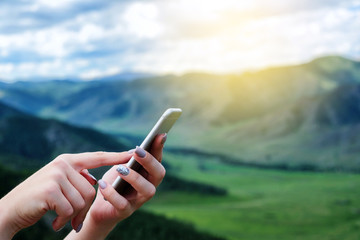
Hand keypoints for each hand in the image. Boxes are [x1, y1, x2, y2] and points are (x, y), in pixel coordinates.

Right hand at [0, 151, 131, 238]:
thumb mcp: (59, 184)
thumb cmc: (38, 200)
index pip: (97, 157)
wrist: (9, 212)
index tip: (133, 153)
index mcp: (67, 161)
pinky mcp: (51, 189)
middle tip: (69, 218)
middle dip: (83, 208)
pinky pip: (71, 209)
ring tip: (59, 217)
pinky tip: (53, 220)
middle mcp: (63, 164)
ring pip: (83, 200)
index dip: (116, 156)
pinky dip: (64, 219)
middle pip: (92, 188)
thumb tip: (97, 182)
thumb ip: (77, 179)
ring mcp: (56, 175)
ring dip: (73, 215)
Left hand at [65, 134, 166, 239]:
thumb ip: (128, 159)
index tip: (160, 134)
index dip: (159, 148)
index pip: (158, 160)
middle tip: (137, 151)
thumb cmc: (113, 184)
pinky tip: (102, 184)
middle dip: (150, 161)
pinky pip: (122, 204)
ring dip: (135, 178)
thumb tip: (137, 150)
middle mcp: (148, 188)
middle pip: (159, 174)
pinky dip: (112, 193)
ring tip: (121, 169)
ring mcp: (138, 201)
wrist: (98, 208)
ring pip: (147, 190)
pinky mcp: (125, 212)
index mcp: (148, 175)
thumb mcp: (119, 167)